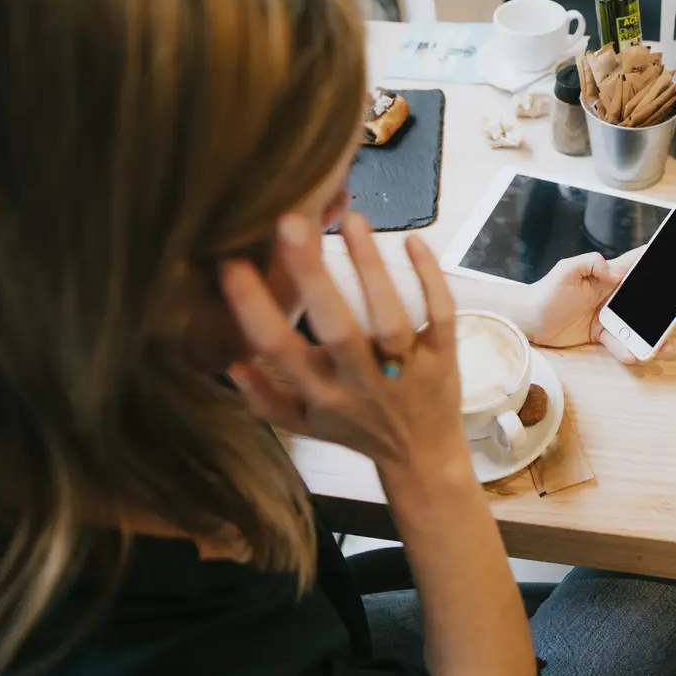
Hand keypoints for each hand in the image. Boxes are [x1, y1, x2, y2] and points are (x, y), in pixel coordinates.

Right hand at [221, 212, 467, 473]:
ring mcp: (407, 368)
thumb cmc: (356, 429)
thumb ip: (264, 399)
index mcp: (321, 394)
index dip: (252, 309)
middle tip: (291, 222)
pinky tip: (412, 241)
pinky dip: (430, 279)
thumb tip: (231, 361)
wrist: (423, 455)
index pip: (279, 351)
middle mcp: (362, 382)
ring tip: (352, 219)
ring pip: (390, 318)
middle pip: (336, 330)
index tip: (231, 262)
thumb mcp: (304, 425)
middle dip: (311, 277)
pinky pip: (440, 315)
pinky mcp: (444, 356)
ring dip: (371, 268)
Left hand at [524, 247, 675, 363]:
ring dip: (656, 336)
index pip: (639, 265)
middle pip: (649, 301)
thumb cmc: (545, 292)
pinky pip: (620, 344)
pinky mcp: (601, 335)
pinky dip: (628, 351)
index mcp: (609, 275)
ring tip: (670, 346)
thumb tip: (614, 272)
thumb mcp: (566, 270)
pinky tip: (636, 356)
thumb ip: (590, 263)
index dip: (660, 262)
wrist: (527, 320)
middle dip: (670, 310)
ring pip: (639, 326)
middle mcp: (613, 295)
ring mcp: (609, 316)